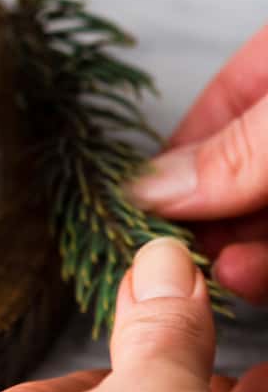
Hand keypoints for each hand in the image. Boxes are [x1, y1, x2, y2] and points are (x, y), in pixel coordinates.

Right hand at [127, 24, 267, 303]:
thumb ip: (235, 152)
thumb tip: (148, 190)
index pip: (213, 115)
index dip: (173, 167)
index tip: (136, 213)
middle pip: (237, 179)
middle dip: (205, 222)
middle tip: (172, 257)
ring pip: (266, 220)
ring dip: (238, 253)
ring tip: (218, 274)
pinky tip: (250, 276)